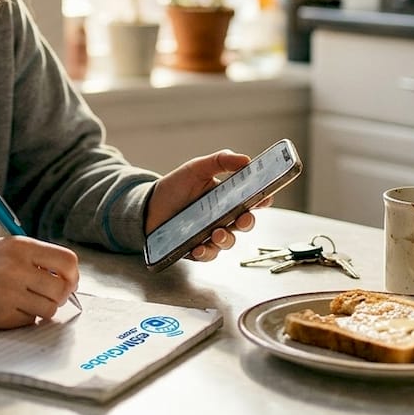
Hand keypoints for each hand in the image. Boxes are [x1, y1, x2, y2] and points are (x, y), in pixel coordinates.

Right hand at [0, 236, 79, 328]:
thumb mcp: (6, 247)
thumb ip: (37, 258)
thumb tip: (69, 277)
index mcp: (21, 247)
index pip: (67, 261)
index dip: (73, 275)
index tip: (68, 281)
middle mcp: (17, 269)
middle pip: (61, 289)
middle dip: (59, 295)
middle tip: (48, 294)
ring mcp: (9, 294)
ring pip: (49, 309)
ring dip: (42, 308)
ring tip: (27, 300)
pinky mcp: (1, 316)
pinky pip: (29, 320)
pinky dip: (24, 317)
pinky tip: (9, 307)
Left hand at [146, 149, 268, 262]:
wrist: (147, 206)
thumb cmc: (175, 187)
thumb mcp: (196, 169)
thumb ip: (220, 161)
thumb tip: (245, 159)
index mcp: (226, 197)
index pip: (251, 200)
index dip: (263, 200)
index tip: (265, 198)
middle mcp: (222, 217)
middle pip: (244, 223)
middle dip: (247, 222)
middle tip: (243, 219)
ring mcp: (210, 234)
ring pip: (228, 241)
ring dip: (226, 239)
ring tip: (216, 233)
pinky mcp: (196, 248)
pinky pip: (207, 255)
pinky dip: (205, 252)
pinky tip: (199, 247)